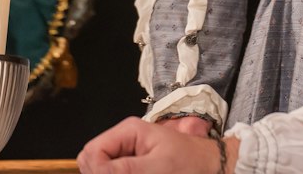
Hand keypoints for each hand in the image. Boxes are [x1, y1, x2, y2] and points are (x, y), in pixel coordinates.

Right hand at [78, 117, 236, 173]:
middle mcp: (124, 141)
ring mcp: (127, 154)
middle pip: (92, 160)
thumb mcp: (158, 166)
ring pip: (101, 169)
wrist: (210, 167)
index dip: (96, 169)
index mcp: (128, 131)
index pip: (92, 150)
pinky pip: (114, 171)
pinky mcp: (132, 166)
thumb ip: (125, 169)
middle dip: (101, 173)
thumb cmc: (191, 162)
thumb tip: (96, 169)